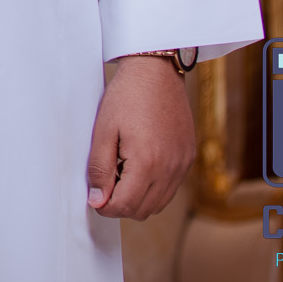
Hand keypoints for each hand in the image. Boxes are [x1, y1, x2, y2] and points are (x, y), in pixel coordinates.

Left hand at [85, 56, 194, 219]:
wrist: (156, 71)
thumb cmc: (127, 96)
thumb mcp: (104, 130)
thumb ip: (99, 169)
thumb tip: (97, 201)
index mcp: (147, 163)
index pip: (126, 206)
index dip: (105, 206)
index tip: (94, 196)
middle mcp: (170, 169)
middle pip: (143, 210)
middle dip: (121, 205)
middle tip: (105, 183)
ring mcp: (182, 164)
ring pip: (159, 203)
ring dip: (138, 199)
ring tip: (121, 173)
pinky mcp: (188, 157)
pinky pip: (171, 188)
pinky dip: (154, 188)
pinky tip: (138, 167)